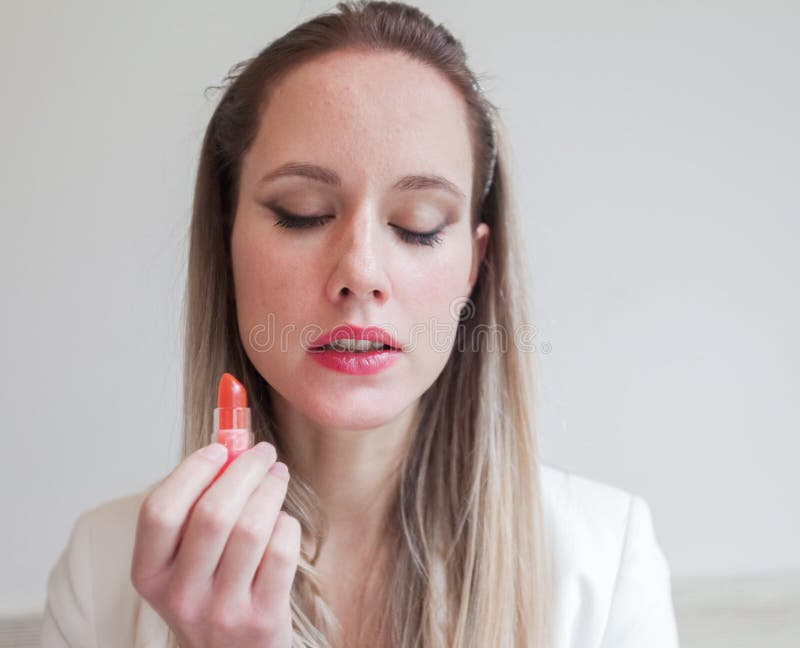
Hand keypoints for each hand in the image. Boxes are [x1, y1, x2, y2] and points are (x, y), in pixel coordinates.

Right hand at [130, 441, 298, 647]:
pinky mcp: (262, 619)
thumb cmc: (212, 592)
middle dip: (245, 470)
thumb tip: (230, 446)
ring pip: (252, 528)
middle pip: (212, 514)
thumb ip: (196, 508)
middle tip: (263, 452)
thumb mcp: (186, 561)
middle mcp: (180, 597)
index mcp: (150, 575)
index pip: (159, 511)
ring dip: (271, 490)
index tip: (219, 449)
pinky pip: (281, 552)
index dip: (191, 471)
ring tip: (277, 476)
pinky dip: (287, 524)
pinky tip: (283, 521)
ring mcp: (221, 612)